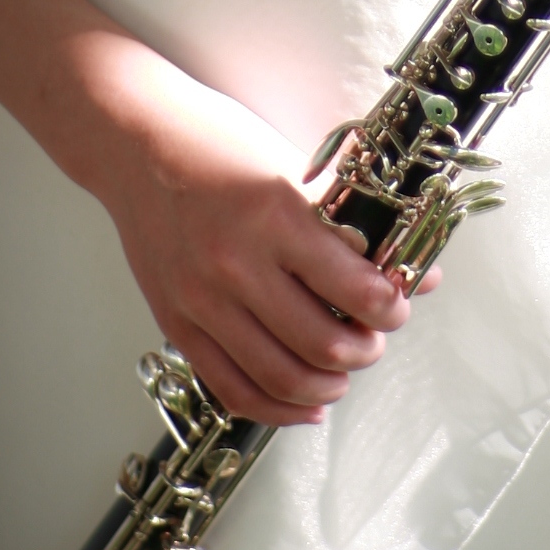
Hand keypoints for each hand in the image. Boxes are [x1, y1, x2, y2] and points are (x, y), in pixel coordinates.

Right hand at [0, 0, 415, 427]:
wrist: (136, 144)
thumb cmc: (215, 143)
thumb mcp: (293, 166)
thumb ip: (351, 221)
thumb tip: (414, 265)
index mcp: (276, 214)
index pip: (354, 287)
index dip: (389, 308)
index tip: (397, 306)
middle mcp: (238, 263)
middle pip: (322, 342)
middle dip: (364, 349)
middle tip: (375, 338)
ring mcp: (203, 298)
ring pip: (280, 375)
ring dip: (326, 384)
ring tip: (344, 370)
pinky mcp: (177, 321)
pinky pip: (232, 386)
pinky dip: (275, 406)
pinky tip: (303, 403)